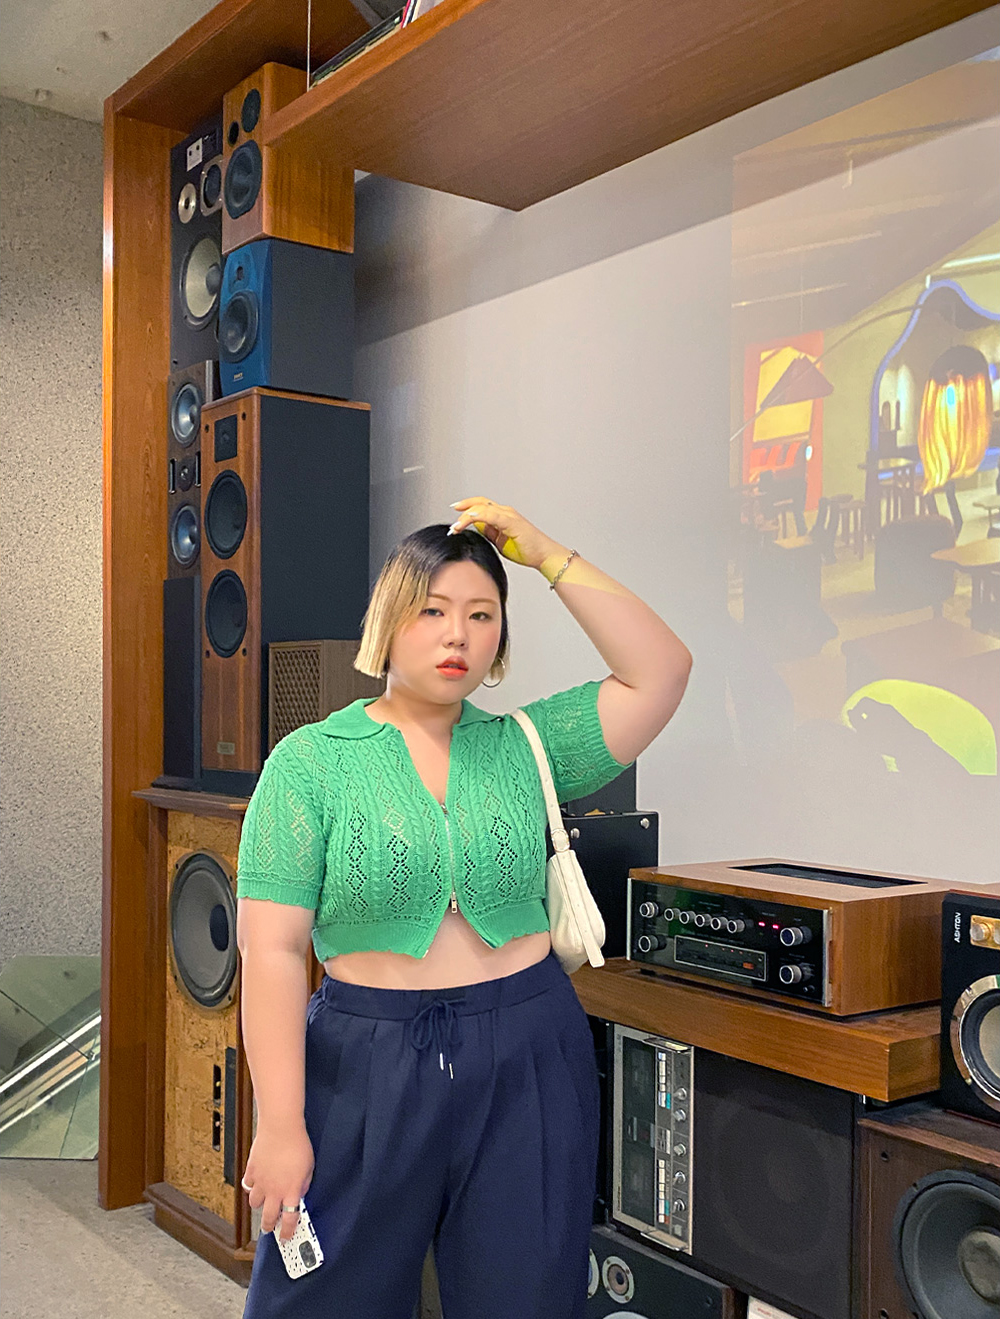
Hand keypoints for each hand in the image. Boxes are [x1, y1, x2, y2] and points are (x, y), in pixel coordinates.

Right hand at [241, 1123, 314, 1241]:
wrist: (281, 1127)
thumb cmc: (298, 1144)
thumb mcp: (309, 1167)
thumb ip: (303, 1184)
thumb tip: (298, 1194)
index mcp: (291, 1191)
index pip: (290, 1220)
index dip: (288, 1232)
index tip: (287, 1237)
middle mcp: (274, 1190)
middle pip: (268, 1219)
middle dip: (270, 1227)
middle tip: (271, 1228)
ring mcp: (261, 1182)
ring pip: (254, 1204)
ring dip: (260, 1205)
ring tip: (265, 1200)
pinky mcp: (251, 1171)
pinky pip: (248, 1185)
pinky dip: (252, 1186)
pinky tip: (257, 1182)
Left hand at [448, 497, 558, 570]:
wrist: (544, 556)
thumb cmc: (527, 550)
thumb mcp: (500, 542)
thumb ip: (489, 533)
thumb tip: (476, 528)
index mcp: (502, 516)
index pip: (481, 505)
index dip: (467, 506)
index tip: (455, 513)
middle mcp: (505, 512)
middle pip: (479, 503)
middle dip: (463, 507)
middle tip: (452, 516)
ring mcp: (509, 516)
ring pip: (483, 509)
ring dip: (466, 516)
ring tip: (456, 526)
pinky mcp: (512, 522)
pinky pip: (493, 516)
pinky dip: (480, 515)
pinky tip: (470, 517)